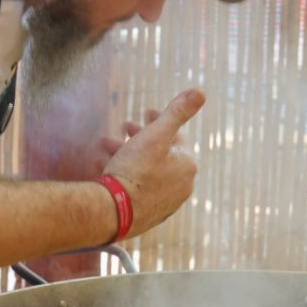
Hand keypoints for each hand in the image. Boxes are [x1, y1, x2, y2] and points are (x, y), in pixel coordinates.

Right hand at [100, 89, 204, 235]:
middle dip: (140, 137)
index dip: (159, 121)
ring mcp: (165, 203)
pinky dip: (126, 175)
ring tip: (105, 147)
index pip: (176, 136)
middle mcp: (181, 186)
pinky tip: (107, 169)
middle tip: (124, 128)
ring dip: (127, 154)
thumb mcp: (156, 135)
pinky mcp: (148, 215)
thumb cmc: (136, 171)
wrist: (115, 211)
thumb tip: (200, 92)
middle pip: (160, 153)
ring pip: (146, 170)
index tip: (146, 112)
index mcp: (187, 165)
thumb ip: (177, 112)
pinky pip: (138, 188)